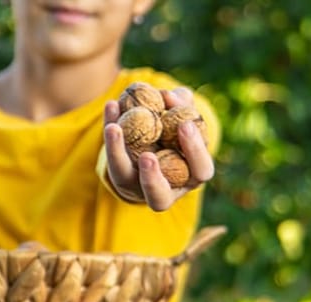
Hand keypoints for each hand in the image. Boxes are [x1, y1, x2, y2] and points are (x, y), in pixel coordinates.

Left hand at [101, 87, 216, 211]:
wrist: (156, 141)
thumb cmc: (181, 128)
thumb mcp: (187, 115)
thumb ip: (183, 104)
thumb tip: (168, 95)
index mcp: (193, 175)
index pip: (201, 170)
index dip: (194, 150)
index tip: (185, 124)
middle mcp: (167, 189)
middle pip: (159, 197)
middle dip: (152, 178)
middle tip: (147, 157)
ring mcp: (138, 186)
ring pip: (124, 179)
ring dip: (117, 154)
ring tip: (114, 127)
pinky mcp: (117, 176)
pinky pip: (109, 158)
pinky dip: (110, 131)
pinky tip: (111, 106)